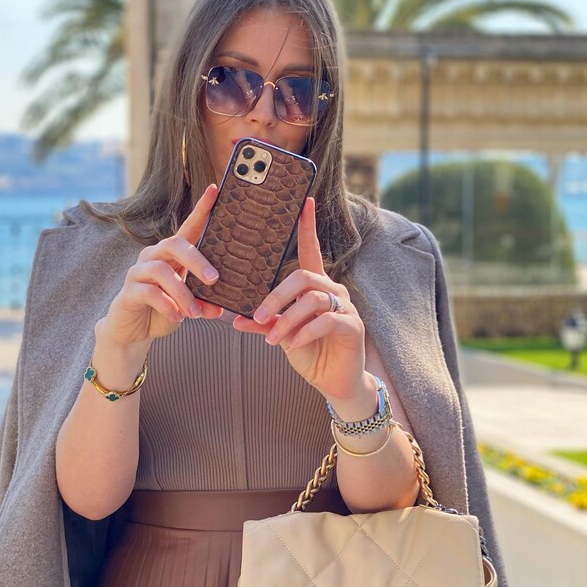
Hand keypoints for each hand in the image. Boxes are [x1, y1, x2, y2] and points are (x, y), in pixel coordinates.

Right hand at [95, 184, 222, 352]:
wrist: (132, 332)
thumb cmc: (163, 311)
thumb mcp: (188, 307)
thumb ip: (204, 303)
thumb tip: (221, 307)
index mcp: (172, 255)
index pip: (188, 226)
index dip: (201, 208)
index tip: (214, 190)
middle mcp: (154, 256)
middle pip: (175, 244)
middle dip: (197, 261)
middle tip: (214, 280)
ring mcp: (139, 272)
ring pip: (162, 271)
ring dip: (183, 293)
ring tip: (195, 313)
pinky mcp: (129, 291)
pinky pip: (149, 292)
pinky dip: (167, 305)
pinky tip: (177, 317)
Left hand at [232, 197, 369, 404]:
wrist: (335, 383)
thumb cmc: (308, 353)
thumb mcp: (280, 336)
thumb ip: (263, 324)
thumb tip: (233, 320)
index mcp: (315, 286)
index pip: (310, 250)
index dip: (307, 227)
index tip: (304, 203)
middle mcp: (332, 290)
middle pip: (302, 277)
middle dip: (276, 296)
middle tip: (257, 315)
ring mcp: (345, 307)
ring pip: (312, 299)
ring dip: (287, 319)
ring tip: (272, 338)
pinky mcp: (352, 326)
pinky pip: (325, 320)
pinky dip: (304, 332)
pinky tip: (292, 344)